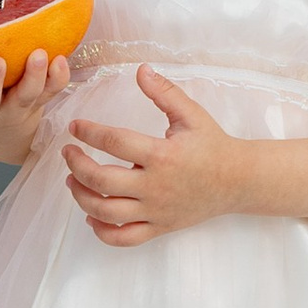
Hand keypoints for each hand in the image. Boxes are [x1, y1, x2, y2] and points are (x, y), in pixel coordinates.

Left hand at [63, 67, 248, 244]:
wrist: (239, 181)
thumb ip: (164, 92)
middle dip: (77, 165)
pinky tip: (91, 216)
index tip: (75, 126)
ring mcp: (156, 211)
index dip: (89, 132)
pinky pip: (124, 238)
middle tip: (68, 153)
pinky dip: (102, 231)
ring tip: (72, 181)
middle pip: (102, 180)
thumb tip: (140, 70)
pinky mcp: (160, 227)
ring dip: (82, 196)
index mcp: (162, 155)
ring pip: (106, 212)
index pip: (114, 142)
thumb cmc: (213, 146)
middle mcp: (156, 186)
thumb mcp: (191, 114)